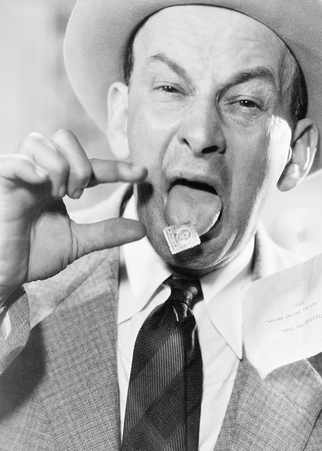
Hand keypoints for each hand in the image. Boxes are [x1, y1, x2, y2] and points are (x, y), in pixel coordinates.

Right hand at [0, 130, 146, 304]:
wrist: (3, 275)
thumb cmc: (31, 256)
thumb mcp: (78, 243)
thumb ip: (106, 232)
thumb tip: (142, 229)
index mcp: (56, 185)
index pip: (90, 166)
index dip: (117, 168)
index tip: (141, 174)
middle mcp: (38, 175)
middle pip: (64, 139)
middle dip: (81, 164)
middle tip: (79, 194)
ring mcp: (18, 178)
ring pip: (40, 142)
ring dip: (59, 167)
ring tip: (58, 195)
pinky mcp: (0, 185)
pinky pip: (12, 162)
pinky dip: (31, 167)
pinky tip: (42, 184)